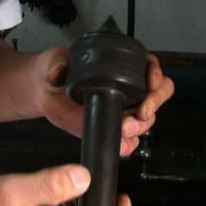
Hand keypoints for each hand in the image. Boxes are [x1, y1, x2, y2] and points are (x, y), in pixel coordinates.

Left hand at [36, 47, 173, 156]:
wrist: (47, 92)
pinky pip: (129, 140)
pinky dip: (128, 144)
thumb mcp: (56, 61)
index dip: (156, 75)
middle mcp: (128, 87)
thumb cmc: (58, 70)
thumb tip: (57, 73)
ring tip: (125, 128)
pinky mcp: (113, 128)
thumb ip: (57, 65)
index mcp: (122, 65)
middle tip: (140, 112)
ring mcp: (123, 109)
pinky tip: (121, 143)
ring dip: (139, 126)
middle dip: (153, 105)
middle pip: (158, 94)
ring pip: (146, 119)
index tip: (151, 83)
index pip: (150, 66)